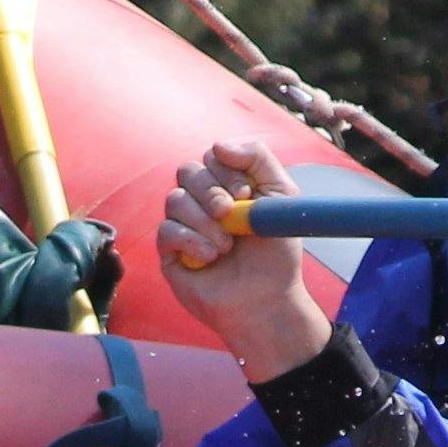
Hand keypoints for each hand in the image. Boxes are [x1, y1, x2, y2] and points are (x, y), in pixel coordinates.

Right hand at [157, 140, 331, 381]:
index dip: (226, 170)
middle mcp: (202, 201)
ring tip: (227, 247)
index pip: (212, 157)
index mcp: (228, 185)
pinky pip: (166, 231)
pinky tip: (211, 257)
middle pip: (188, 172)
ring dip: (204, 222)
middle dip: (211, 191)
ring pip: (175, 200)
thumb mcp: (281, 197)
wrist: (267, 301)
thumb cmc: (276, 254)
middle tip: (230, 214)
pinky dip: (191, 241)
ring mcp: (184, 225)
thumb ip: (258, 158)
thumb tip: (218, 145)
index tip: (247, 193)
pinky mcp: (170, 252)